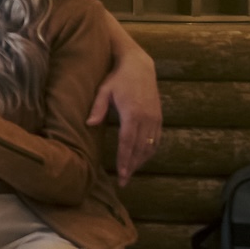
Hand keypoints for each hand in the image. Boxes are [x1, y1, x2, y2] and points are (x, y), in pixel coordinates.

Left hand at [93, 38, 165, 183]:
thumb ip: (97, 107)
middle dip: (132, 166)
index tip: (121, 174)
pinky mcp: (159, 118)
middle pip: (139, 149)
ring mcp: (155, 119)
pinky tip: (141, 160)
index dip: (124, 160)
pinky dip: (149, 152)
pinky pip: (156, 140)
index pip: (127, 142)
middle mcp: (147, 118)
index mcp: (132, 113)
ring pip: (150, 147)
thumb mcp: (104, 90)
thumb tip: (89, 124)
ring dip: (141, 162)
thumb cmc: (117, 78)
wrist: (140, 66)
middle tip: (124, 182)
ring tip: (130, 173)